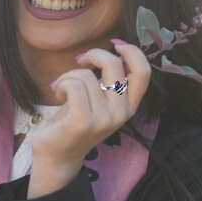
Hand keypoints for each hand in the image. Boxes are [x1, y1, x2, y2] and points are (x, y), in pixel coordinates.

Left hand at [31, 42, 151, 172]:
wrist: (57, 155)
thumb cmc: (75, 121)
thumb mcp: (98, 100)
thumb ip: (109, 81)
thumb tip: (114, 51)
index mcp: (129, 106)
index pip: (144, 72)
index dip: (131, 51)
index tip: (113, 45)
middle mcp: (121, 114)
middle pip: (114, 64)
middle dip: (94, 54)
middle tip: (80, 62)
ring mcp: (103, 119)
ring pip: (86, 75)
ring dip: (69, 75)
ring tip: (62, 89)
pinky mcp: (82, 122)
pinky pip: (73, 85)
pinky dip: (62, 83)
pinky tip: (58, 93)